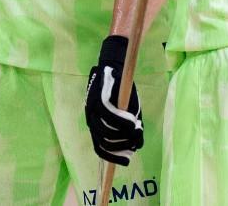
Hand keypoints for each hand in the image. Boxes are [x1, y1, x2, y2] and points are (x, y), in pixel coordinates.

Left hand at [85, 35, 142, 165]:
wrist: (113, 65)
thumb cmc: (120, 89)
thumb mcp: (126, 111)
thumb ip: (130, 127)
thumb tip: (137, 145)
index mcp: (95, 124)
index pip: (100, 147)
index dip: (113, 157)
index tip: (127, 161)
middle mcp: (91, 118)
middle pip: (104, 142)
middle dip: (121, 148)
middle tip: (134, 147)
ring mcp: (92, 109)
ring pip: (107, 131)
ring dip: (123, 135)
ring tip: (136, 132)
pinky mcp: (98, 99)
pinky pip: (110, 116)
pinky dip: (123, 122)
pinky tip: (133, 122)